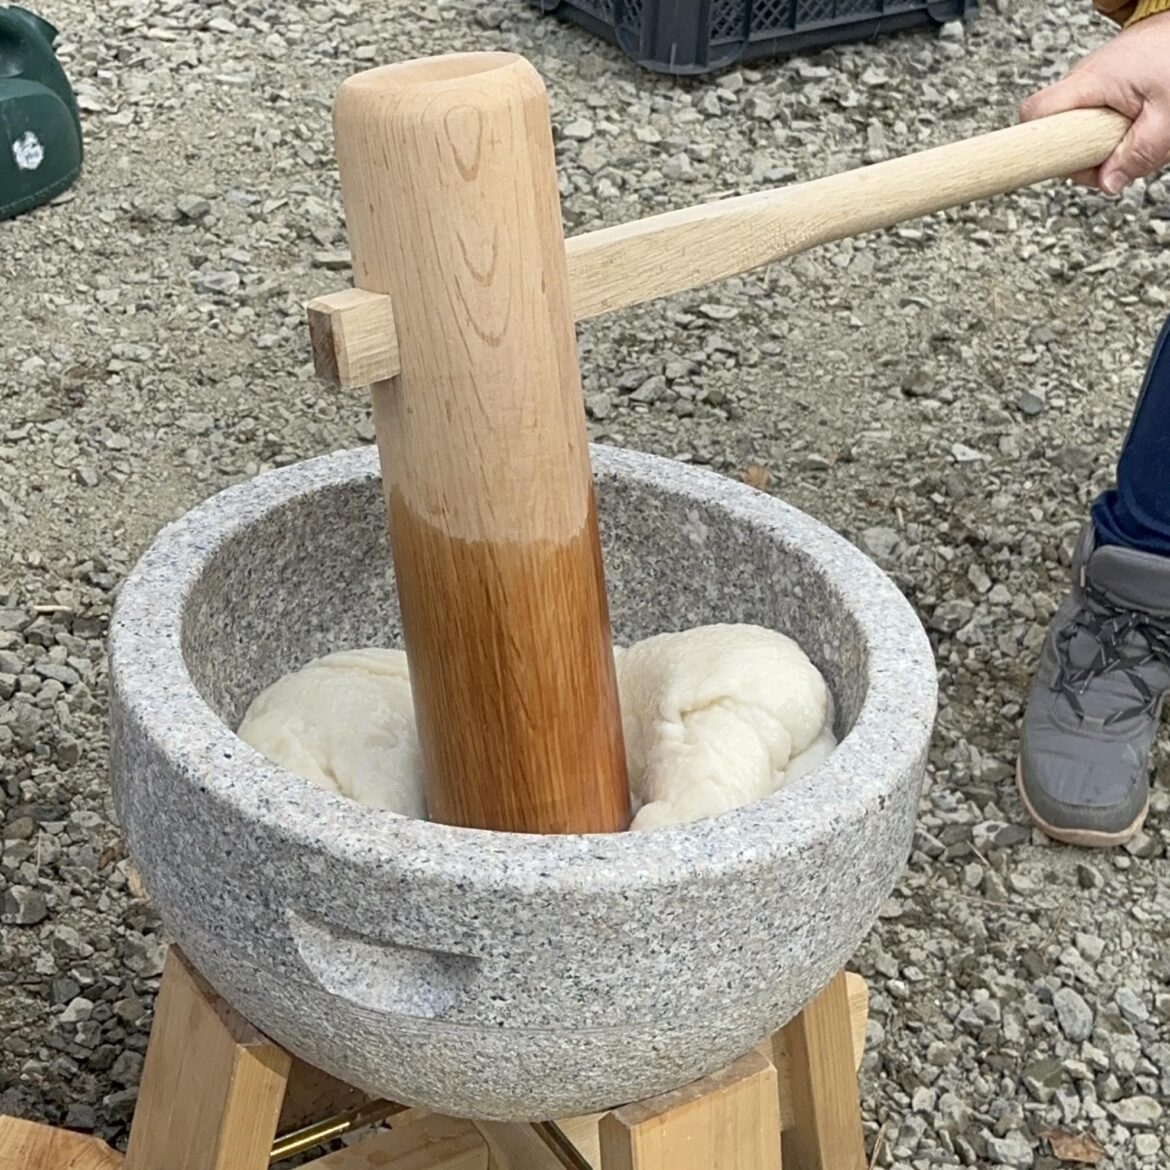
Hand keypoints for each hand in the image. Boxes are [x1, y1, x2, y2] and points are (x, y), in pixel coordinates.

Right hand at [1020, 11, 1169, 194]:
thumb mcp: (1168, 119)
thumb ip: (1137, 156)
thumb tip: (1108, 184)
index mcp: (1091, 82)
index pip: (1033, 116)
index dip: (1031, 146)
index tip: (1032, 167)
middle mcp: (1085, 76)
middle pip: (1055, 131)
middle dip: (1082, 156)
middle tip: (1116, 158)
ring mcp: (1094, 77)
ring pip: (1077, 126)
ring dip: (1101, 142)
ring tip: (1136, 134)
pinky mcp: (1106, 80)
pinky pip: (1094, 113)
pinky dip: (1112, 126)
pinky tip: (1137, 123)